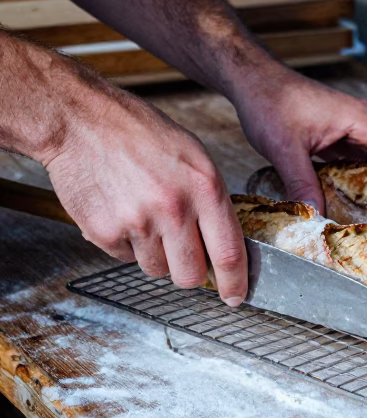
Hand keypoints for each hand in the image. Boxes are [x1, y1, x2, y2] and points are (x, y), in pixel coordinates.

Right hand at [43, 76, 246, 304]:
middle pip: (191, 275)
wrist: (81, 121)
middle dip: (189, 273)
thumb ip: (209, 199)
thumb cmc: (137, 132)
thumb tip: (220, 242)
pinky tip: (119, 210)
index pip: (229, 253)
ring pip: (156, 269)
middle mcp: (174, 209)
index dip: (235, 283)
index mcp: (204, 186)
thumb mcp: (192, 155)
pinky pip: (123, 258)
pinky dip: (124, 243)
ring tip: (142, 215)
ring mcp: (138, 223)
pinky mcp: (105, 233)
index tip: (235, 296)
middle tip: (181, 255)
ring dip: (153, 253)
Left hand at [234, 62, 366, 211]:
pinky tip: (359, 202)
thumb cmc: (269, 102)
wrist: (251, 80)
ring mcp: (348, 128)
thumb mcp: (285, 148)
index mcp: (360, 119)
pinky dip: (362, 180)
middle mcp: (361, 122)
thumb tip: (316, 216)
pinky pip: (356, 160)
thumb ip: (302, 182)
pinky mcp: (334, 134)